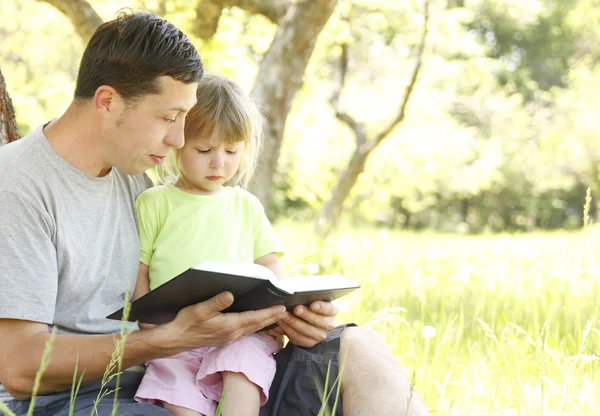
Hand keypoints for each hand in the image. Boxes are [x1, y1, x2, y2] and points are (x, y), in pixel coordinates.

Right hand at [162, 291, 287, 352]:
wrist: (176, 339)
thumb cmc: (186, 323)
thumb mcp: (199, 309)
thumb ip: (215, 302)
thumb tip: (229, 295)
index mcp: (229, 325)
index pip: (255, 318)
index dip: (269, 312)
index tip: (282, 308)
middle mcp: (232, 334)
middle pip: (258, 324)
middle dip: (272, 317)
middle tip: (287, 310)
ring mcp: (229, 338)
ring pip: (253, 329)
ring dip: (265, 322)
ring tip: (277, 316)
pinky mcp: (225, 339)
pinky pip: (246, 332)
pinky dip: (255, 326)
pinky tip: (257, 323)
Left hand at [277, 301, 337, 347]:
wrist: (307, 321)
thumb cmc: (309, 307)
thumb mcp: (311, 301)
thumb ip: (307, 299)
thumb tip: (296, 298)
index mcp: (332, 311)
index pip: (329, 309)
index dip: (321, 307)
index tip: (313, 305)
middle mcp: (329, 324)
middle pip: (318, 321)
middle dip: (305, 315)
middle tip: (296, 309)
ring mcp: (321, 336)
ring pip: (307, 330)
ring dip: (294, 323)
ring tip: (284, 316)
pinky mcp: (311, 343)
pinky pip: (299, 339)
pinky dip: (289, 331)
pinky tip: (282, 324)